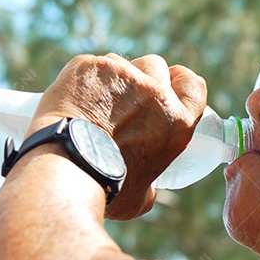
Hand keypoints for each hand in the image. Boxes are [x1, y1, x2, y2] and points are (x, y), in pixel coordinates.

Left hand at [29, 53, 206, 219]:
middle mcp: (155, 94)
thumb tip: (147, 189)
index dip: (179, 81)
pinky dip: (82, 79)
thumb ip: (150, 184)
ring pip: (119, 62)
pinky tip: (72, 100)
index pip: (193, 86)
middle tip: (122, 98)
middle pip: (155, 65)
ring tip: (91, 103)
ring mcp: (122, 74)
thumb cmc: (105, 188)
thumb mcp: (141, 197)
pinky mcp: (90, 66)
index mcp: (176, 123)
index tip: (168, 85)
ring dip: (110, 77)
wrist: (66, 168)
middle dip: (141, 76)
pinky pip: (89, 65)